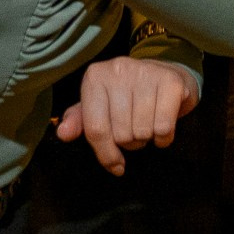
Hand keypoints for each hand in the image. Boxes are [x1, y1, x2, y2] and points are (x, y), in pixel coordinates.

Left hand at [56, 56, 197, 175]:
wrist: (166, 74)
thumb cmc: (127, 96)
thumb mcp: (99, 105)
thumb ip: (80, 121)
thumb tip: (62, 133)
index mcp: (95, 76)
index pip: (95, 129)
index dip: (106, 154)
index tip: (116, 164)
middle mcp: (118, 69)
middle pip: (121, 134)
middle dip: (130, 142)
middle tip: (135, 129)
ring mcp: (145, 72)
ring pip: (142, 132)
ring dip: (147, 138)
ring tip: (148, 124)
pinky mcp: (170, 81)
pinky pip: (163, 128)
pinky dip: (164, 137)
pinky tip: (162, 125)